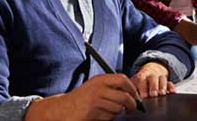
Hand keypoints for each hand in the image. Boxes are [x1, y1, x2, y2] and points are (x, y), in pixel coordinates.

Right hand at [24, 74, 138, 120]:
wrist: (61, 109)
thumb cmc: (81, 99)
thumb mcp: (95, 86)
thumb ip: (110, 86)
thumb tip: (132, 92)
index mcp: (99, 79)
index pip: (122, 79)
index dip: (132, 88)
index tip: (135, 95)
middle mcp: (98, 88)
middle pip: (124, 96)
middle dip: (131, 105)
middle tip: (131, 108)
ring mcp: (95, 100)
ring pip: (117, 108)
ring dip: (117, 113)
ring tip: (108, 111)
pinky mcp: (92, 113)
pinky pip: (108, 117)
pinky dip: (108, 118)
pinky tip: (99, 116)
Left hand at [131, 61, 173, 98]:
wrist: (151, 69)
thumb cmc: (140, 81)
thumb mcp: (134, 83)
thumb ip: (132, 91)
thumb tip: (128, 102)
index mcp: (142, 76)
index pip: (142, 80)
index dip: (143, 88)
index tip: (143, 96)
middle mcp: (151, 75)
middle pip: (153, 79)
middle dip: (153, 87)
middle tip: (153, 95)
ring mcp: (160, 77)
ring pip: (162, 80)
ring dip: (162, 87)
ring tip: (162, 94)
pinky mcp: (167, 80)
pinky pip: (170, 82)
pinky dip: (171, 87)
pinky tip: (172, 92)